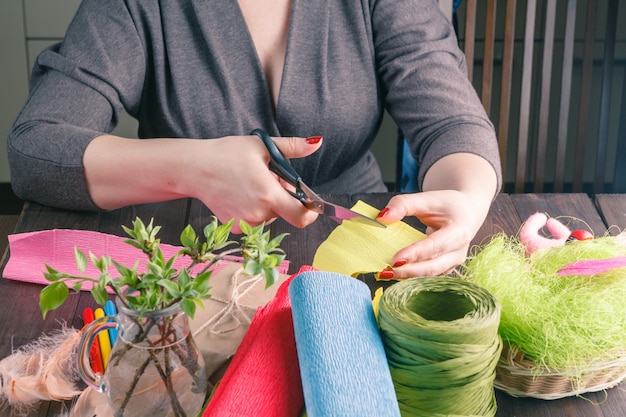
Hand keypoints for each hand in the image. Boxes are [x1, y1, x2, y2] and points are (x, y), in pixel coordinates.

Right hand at [84, 134, 322, 232]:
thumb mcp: (261, 146)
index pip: (301, 216)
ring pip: (269, 216)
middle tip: (267, 179)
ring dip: (267, 203)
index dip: (310, 212)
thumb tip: (317, 142)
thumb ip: (292, 147)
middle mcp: (258, 214)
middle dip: (282, 198)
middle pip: (284, 212)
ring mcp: (245, 223)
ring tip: (250, 185)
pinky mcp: (233, 228)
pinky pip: (254, 220)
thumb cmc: (227, 154)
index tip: (310, 203)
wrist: (194, 168)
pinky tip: (239, 195)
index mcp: (269, 194)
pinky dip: (252, 210)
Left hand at [375, 190, 488, 277]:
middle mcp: (459, 251)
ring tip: (386, 274)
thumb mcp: (427, 199)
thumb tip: (382, 217)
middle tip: (385, 272)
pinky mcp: (446, 268)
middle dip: (408, 272)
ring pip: (430, 275)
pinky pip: (428, 275)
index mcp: (459, 232)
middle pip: (433, 267)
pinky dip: (412, 276)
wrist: (467, 212)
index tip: (395, 261)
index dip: (415, 254)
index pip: (434, 246)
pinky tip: (396, 274)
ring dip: (408, 276)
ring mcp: (454, 262)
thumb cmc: (448, 205)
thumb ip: (404, 204)